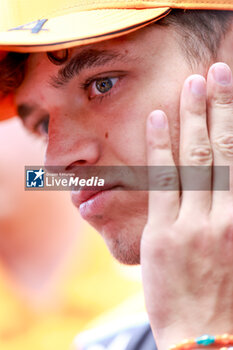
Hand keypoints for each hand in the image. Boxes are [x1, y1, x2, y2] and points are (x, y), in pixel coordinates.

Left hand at [141, 62, 232, 349]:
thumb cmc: (231, 298)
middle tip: (214, 73)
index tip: (231, 90)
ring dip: (193, 118)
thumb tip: (228, 176)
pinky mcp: (164, 233)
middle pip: (223, 149)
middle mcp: (226, 214)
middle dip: (219, 107)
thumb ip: (232, 209)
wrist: (208, 343)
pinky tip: (159, 118)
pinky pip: (162, 182)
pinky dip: (161, 147)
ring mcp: (194, 222)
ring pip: (194, 159)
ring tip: (191, 85)